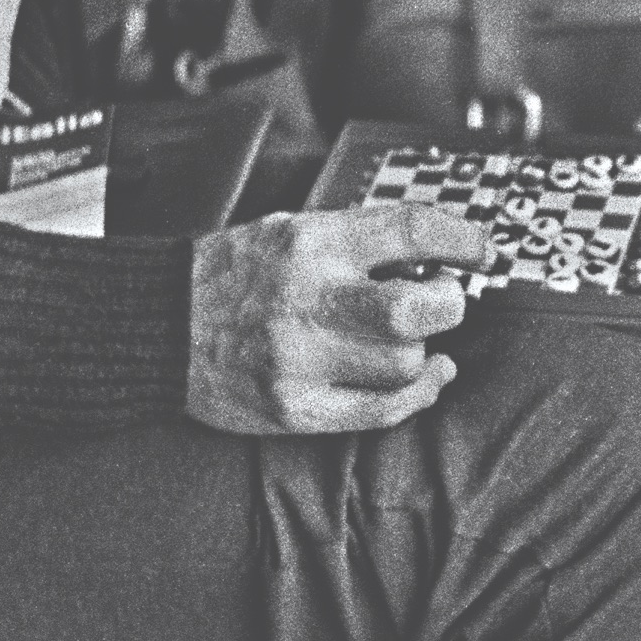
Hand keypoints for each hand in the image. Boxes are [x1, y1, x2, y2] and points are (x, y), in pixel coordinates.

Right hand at [185, 201, 490, 437]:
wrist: (159, 327)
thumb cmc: (234, 275)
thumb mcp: (290, 230)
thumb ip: (357, 240)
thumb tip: (437, 256)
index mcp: (310, 242)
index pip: (410, 230)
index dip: (461, 239)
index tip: (481, 250)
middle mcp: (307, 298)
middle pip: (415, 310)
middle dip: (449, 305)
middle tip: (446, 300)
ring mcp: (300, 359)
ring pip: (404, 364)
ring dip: (422, 351)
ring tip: (410, 340)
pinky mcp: (295, 408)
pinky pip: (381, 410)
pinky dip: (415, 395)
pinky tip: (423, 379)